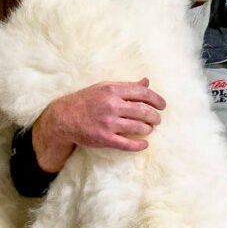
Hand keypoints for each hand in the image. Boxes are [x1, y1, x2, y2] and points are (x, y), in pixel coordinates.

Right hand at [32, 79, 163, 171]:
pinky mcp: (104, 138)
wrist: (64, 117)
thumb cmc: (87, 100)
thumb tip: (147, 82)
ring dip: (148, 129)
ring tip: (149, 128)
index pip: (142, 93)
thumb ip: (127, 86)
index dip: (156, 99)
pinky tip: (145, 144)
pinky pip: (127, 144)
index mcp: (112, 90)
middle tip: (157, 119)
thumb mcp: (105, 88)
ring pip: (138, 127)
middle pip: (143, 111)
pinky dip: (139, 145)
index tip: (162, 105)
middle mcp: (111, 105)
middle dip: (154, 116)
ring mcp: (108, 123)